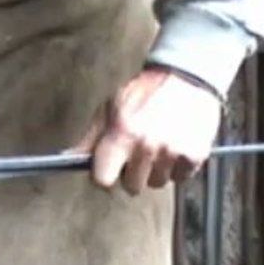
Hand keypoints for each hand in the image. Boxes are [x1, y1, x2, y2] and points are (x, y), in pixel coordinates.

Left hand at [72, 67, 222, 194]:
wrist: (186, 78)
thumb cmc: (144, 92)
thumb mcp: (109, 108)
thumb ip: (91, 138)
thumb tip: (69, 159)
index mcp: (122, 133)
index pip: (103, 179)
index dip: (104, 175)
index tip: (108, 169)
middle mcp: (146, 146)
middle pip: (131, 186)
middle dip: (131, 174)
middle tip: (137, 153)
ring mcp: (172, 152)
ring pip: (157, 184)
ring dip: (156, 171)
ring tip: (158, 145)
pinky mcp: (195, 156)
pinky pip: (180, 178)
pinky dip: (177, 167)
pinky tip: (175, 145)